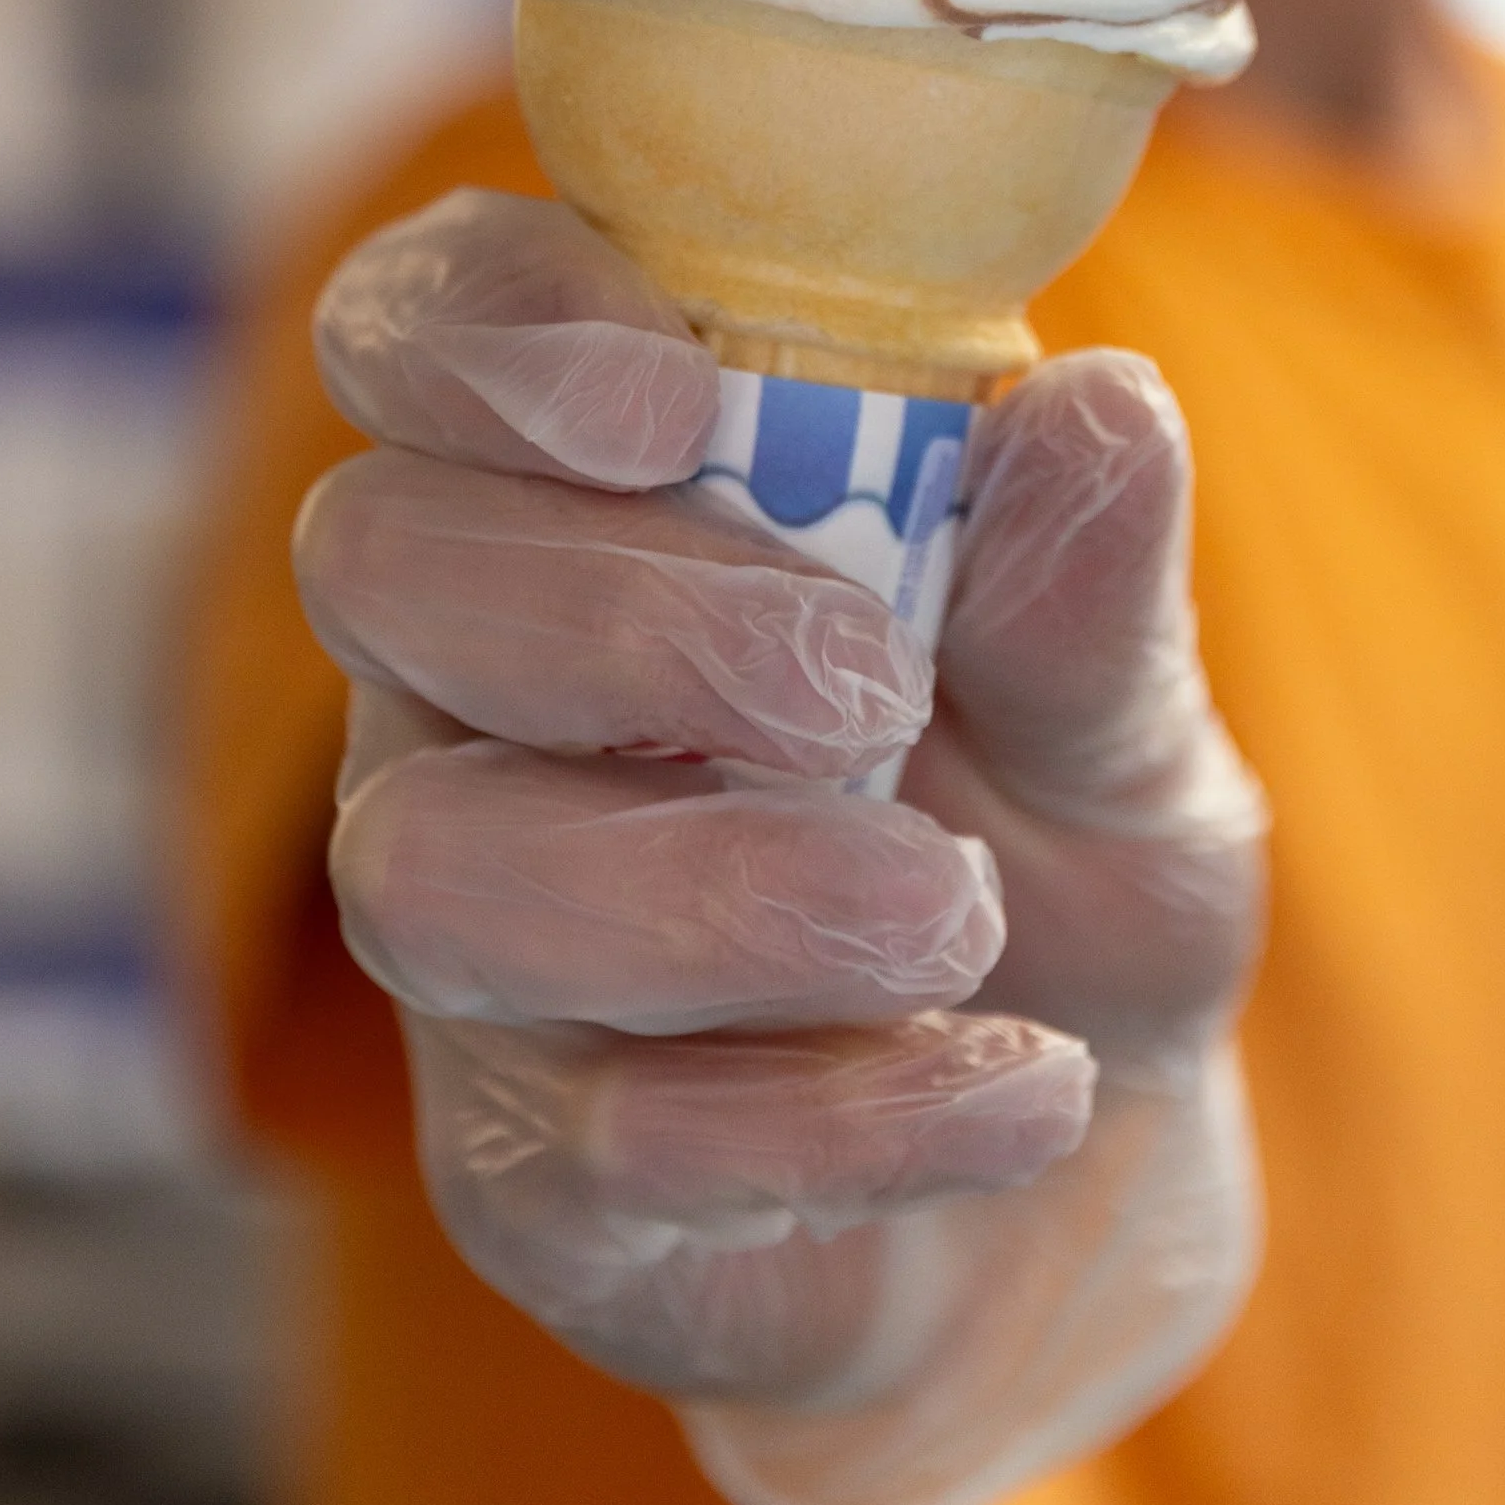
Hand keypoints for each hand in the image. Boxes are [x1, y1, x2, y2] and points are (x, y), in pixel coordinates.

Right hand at [296, 185, 1266, 1504]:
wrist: (1090, 1163)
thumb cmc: (1057, 847)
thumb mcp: (1123, 707)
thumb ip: (1089, 576)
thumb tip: (1103, 407)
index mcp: (597, 491)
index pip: (420, 329)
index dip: (490, 335)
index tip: (670, 402)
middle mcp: (478, 684)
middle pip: (381, 559)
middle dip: (624, 615)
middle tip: (869, 692)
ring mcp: (478, 930)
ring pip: (432, 864)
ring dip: (708, 887)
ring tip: (953, 915)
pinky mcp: (524, 1175)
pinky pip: (588, 1141)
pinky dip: (828, 1114)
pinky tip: (1016, 1089)